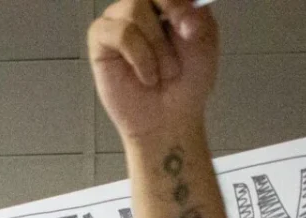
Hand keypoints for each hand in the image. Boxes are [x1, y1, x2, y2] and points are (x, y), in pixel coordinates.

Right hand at [88, 0, 218, 143]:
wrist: (170, 118)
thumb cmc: (187, 81)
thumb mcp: (205, 43)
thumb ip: (197, 16)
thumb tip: (185, 8)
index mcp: (166, 2)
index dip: (176, 3)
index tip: (189, 30)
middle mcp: (140, 5)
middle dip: (167, 28)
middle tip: (176, 62)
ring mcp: (118, 20)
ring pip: (133, 10)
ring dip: (155, 47)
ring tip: (161, 74)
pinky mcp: (100, 40)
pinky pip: (118, 32)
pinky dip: (139, 56)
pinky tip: (146, 76)